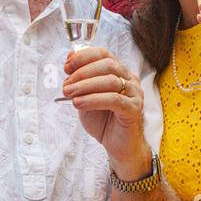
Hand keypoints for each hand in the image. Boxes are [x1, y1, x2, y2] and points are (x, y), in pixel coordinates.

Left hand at [62, 47, 148, 177]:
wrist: (118, 146)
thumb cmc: (103, 121)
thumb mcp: (86, 97)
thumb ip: (80, 80)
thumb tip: (69, 59)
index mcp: (119, 72)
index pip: (104, 54)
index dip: (84, 57)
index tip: (66, 66)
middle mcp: (130, 79)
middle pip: (108, 64)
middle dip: (83, 72)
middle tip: (66, 84)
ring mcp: (134, 94)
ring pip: (110, 81)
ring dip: (85, 86)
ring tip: (69, 93)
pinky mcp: (134, 109)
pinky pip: (114, 99)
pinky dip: (93, 99)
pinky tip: (78, 103)